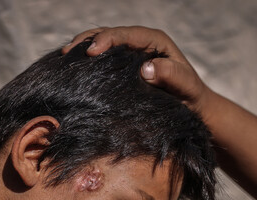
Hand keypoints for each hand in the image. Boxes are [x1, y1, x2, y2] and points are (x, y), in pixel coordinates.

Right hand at [63, 26, 211, 112]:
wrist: (192, 108)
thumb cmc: (190, 96)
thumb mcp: (186, 86)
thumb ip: (171, 75)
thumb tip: (146, 69)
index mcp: (154, 41)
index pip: (126, 35)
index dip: (107, 40)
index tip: (91, 52)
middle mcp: (140, 43)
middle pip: (109, 34)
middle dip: (87, 41)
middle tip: (67, 53)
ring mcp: (129, 55)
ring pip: (102, 45)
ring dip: (83, 50)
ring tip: (64, 59)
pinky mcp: (122, 68)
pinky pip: (102, 61)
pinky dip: (87, 64)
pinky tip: (73, 71)